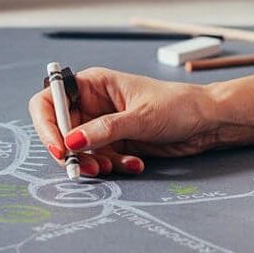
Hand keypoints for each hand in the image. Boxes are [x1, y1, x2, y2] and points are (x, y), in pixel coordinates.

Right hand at [28, 67, 226, 176]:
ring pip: (80, 150)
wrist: (206, 122)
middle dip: (72, 152)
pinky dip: (113, 166)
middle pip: (61, 131)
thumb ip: (104, 129)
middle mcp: (93, 104)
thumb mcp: (140, 117)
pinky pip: (101, 159)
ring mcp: (103, 125)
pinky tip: (135, 163)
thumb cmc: (177, 105)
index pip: (51, 100)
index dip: (48, 124)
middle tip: (88, 168)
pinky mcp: (115, 143)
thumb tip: (71, 140)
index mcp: (93, 84)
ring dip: (94, 163)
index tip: (60, 147)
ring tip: (115, 166)